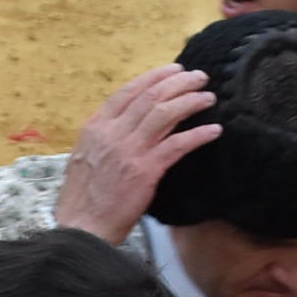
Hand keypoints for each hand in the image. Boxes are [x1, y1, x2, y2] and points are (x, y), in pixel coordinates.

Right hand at [53, 67, 218, 241]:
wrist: (83, 226)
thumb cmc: (84, 196)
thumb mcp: (86, 156)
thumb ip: (107, 136)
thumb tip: (129, 122)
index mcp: (96, 127)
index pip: (128, 91)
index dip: (154, 77)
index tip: (174, 70)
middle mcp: (112, 133)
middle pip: (150, 97)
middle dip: (178, 82)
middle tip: (199, 77)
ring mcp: (129, 151)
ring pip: (164, 114)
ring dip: (190, 101)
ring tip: (208, 97)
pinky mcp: (145, 171)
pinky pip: (177, 145)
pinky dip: (198, 134)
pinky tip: (214, 130)